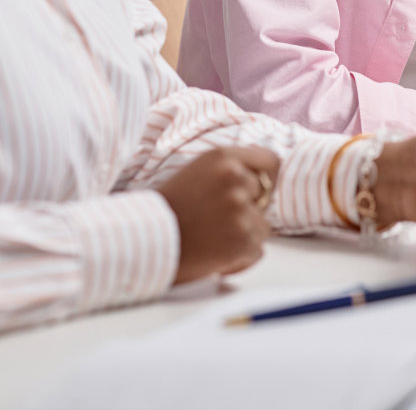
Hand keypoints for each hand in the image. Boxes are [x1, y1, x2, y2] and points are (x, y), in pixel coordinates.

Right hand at [155, 146, 278, 284]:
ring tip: (212, 239)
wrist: (146, 242)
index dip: (265, 179)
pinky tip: (215, 255)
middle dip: (248, 210)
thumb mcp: (198, 172)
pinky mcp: (243, 239)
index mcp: (222, 157)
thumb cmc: (169, 210)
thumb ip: (230, 171)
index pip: (270, 160)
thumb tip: (264, 182)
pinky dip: (240, 258)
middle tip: (217, 221)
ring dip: (243, 236)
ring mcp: (240, 210)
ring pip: (262, 227)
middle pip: (264, 197)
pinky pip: (257, 251)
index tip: (257, 193)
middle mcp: (235, 179)